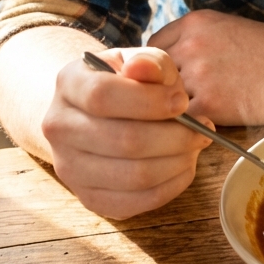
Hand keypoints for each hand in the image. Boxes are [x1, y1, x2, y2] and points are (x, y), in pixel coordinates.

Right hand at [42, 47, 212, 218]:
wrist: (94, 113)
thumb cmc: (127, 83)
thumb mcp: (139, 61)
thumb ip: (149, 63)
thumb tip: (145, 69)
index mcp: (69, 83)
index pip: (103, 95)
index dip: (149, 101)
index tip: (182, 101)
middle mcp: (59, 127)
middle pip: (123, 140)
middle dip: (175, 136)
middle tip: (204, 127)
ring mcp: (70, 167)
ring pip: (133, 175)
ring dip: (177, 161)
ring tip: (196, 145)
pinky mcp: (89, 198)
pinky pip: (136, 202)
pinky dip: (171, 186)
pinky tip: (184, 165)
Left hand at [148, 10, 263, 123]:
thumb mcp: (228, 29)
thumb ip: (195, 41)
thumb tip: (164, 65)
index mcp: (195, 22)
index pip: (151, 46)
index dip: (156, 66)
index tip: (165, 78)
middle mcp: (190, 45)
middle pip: (152, 74)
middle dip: (161, 88)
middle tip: (176, 99)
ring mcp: (197, 74)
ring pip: (164, 99)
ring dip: (175, 109)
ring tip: (197, 112)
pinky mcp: (208, 103)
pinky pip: (182, 120)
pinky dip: (190, 125)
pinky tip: (208, 122)